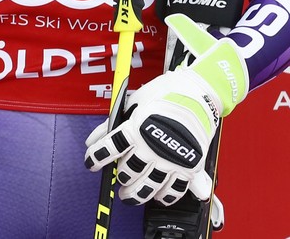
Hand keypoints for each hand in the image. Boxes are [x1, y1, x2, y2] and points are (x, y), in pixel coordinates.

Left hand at [83, 15, 248, 205]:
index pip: (109, 149)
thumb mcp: (133, 102)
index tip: (90, 163)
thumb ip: (112, 123)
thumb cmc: (166, 93)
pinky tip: (158, 196)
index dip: (96, 158)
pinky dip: (166, 196)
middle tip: (120, 179)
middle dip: (120, 178)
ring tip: (130, 195)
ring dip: (137, 194)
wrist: (198, 92)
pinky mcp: (189, 166)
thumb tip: (93, 140)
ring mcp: (171, 159)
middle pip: (129, 172)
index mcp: (136, 129)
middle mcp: (152, 147)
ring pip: (149, 186)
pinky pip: (176, 190)